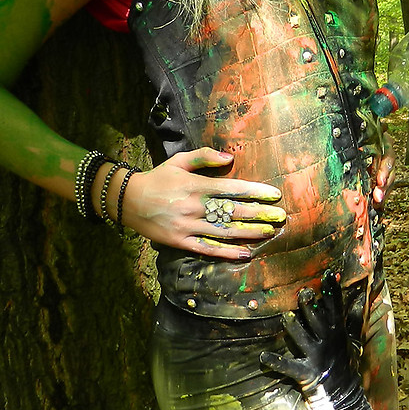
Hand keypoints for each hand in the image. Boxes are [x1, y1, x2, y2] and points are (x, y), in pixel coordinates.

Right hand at [118, 148, 285, 259]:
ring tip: (269, 233)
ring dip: (249, 232)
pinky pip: (208, 248)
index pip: (232, 189)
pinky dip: (227, 252)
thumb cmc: (158, 178)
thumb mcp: (179, 161)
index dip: (255, 192)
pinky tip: (245, 253)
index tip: (274, 194)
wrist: (127, 200)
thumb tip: (230, 158)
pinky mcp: (180, 241)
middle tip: (280, 217)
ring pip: (224, 231)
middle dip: (259, 214)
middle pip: (232, 211)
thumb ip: (204, 156)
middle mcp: (194, 206)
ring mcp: (187, 226)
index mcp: (196, 185)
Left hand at [260, 274, 373, 409]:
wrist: (345, 398)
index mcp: (337, 333)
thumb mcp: (353, 342)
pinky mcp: (306, 374)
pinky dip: (277, 362)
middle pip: (317, 321)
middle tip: (303, 292)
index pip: (335, 308)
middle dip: (310, 307)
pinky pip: (289, 367)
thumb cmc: (346, 366)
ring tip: (285, 317)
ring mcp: (316, 358)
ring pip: (303, 339)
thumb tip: (359, 300)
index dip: (332, 291)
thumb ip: (354, 321)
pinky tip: (263, 356)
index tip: (328, 274)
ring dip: (293, 329)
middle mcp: (327, 343)